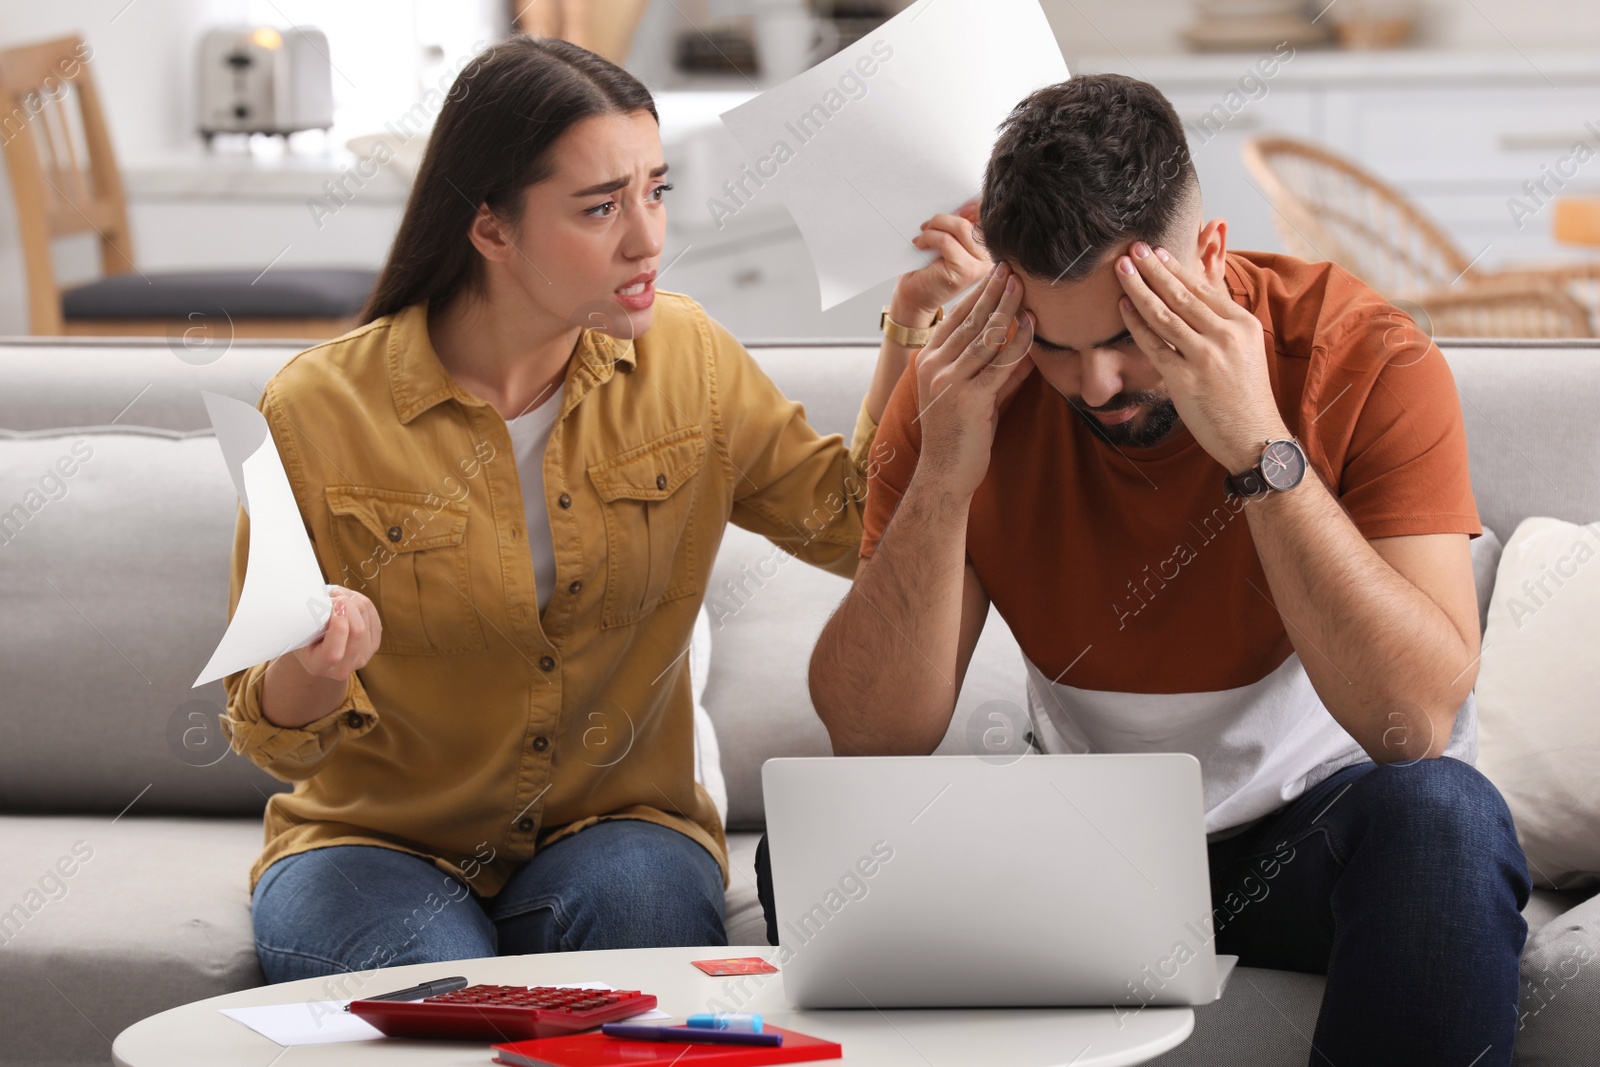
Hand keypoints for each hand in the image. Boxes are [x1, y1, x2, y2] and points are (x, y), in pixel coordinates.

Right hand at [291, 585, 380, 680]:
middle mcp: (344, 666)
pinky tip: (349, 599)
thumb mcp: (296, 633)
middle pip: (357, 631)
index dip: (337, 626)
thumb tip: (327, 599)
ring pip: (367, 619)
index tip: (333, 603)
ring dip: (354, 600)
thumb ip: (307, 622)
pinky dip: (362, 602)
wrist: (317, 653)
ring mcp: (363, 656)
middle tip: (334, 594)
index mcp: (319, 666)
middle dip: (348, 605)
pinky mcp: (374, 644)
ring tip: (338, 594)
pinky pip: (374, 616)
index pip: (334, 653)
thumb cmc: (302, 638)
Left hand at [892, 198, 990, 326]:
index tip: (955, 208)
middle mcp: (990, 256)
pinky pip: (947, 241)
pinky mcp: (965, 271)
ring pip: (961, 228)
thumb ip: (958, 224)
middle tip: (926, 225)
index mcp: (989, 246)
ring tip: (923, 235)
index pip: (989, 217)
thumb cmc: (928, 268)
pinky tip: (920, 244)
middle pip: (972, 220)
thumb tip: (964, 203)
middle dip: (945, 218)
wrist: (915, 296)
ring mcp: (980, 265)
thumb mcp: (947, 239)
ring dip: (935, 227)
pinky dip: (930, 237)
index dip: (973, 206)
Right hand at [912, 261, 1035, 499]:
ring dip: (1007, 307)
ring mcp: (949, 382)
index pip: (955, 318)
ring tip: (1023, 284)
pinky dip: (1019, 341)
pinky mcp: (969, 399)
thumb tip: (1024, 350)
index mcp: (929, 362)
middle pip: (969, 320)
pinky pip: (1000, 363)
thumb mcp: (974, 397)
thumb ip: (995, 372)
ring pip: (984, 336)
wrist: (944, 476)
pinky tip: (1032, 325)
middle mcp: (934, 367)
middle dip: (992, 291)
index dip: (977, 294)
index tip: (996, 273)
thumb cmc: (959, 439)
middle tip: (1011, 266)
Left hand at [1114, 241, 1289, 472]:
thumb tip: (1198, 290)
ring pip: (1164, 315)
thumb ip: (1222, 320)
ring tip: (1122, 268)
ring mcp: (1205, 357)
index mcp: (1242, 324)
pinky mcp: (1185, 380)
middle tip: (1132, 248)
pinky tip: (1123, 306)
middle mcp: (1226, 336)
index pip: (1203, 288)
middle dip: (1153, 269)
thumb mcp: (1245, 348)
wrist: (1254, 437)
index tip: (1156, 251)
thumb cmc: (1245, 395)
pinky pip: (1155, 345)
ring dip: (1139, 288)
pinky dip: (1136, 323)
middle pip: (1181, 295)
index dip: (1176, 268)